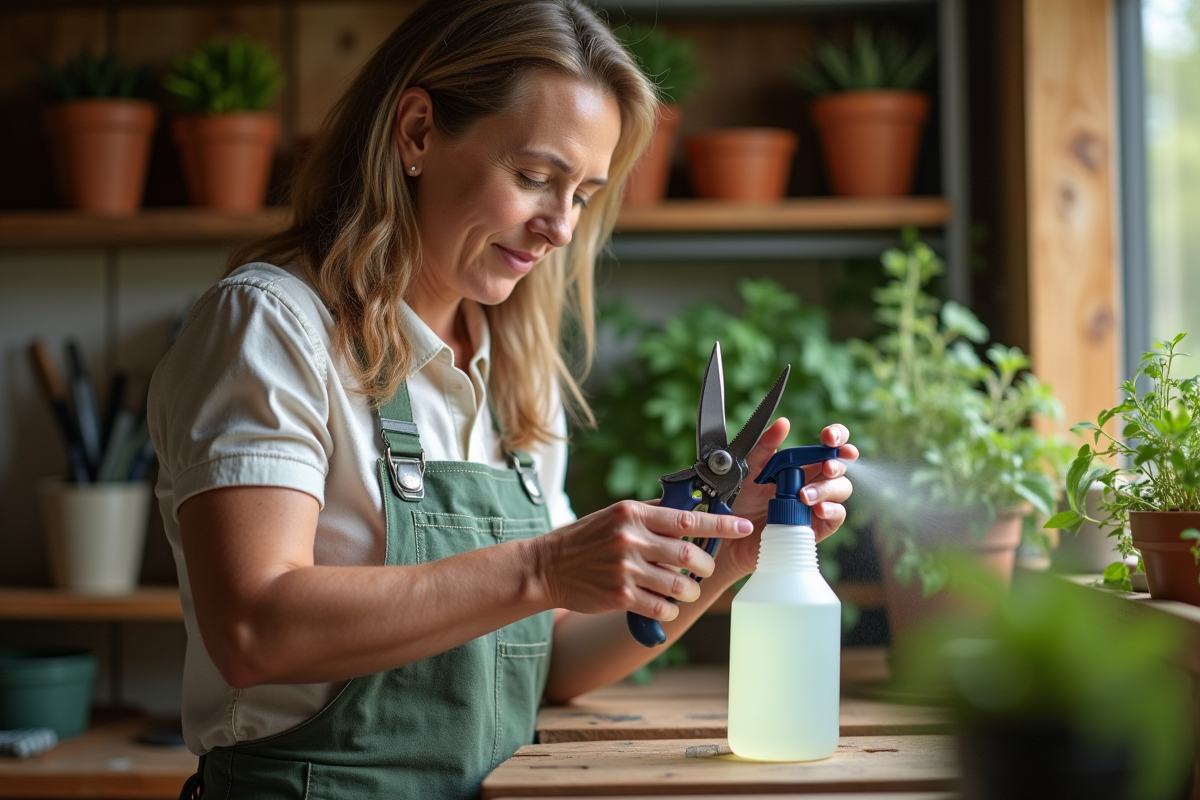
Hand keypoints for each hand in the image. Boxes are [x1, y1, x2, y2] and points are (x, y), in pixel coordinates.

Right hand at [533, 500, 751, 621]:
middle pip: (689, 554)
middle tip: (704, 568)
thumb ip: (651, 515)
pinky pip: (662, 606)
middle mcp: (631, 538)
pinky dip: (670, 608)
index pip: (687, 518)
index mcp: (633, 513)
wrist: (547, 567)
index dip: (720, 525)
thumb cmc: (585, 539)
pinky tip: (665, 604)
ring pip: (679, 583)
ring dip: (690, 590)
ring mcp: (625, 569)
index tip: (743, 527)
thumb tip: (689, 512)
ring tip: (686, 589)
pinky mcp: (620, 596)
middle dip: (705, 564)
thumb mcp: (616, 516)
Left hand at [722, 420, 857, 578]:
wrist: (734, 536)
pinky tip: (818, 509)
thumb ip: (765, 447)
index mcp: (803, 465)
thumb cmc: (744, 502)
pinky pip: (837, 516)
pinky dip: (832, 510)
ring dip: (828, 489)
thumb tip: (783, 423)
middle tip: (825, 467)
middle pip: (840, 467)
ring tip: (804, 495)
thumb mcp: (751, 471)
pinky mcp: (818, 527)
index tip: (830, 438)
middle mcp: (814, 482)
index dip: (837, 439)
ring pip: (842, 490)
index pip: (829, 447)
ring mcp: (818, 504)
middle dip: (837, 463)